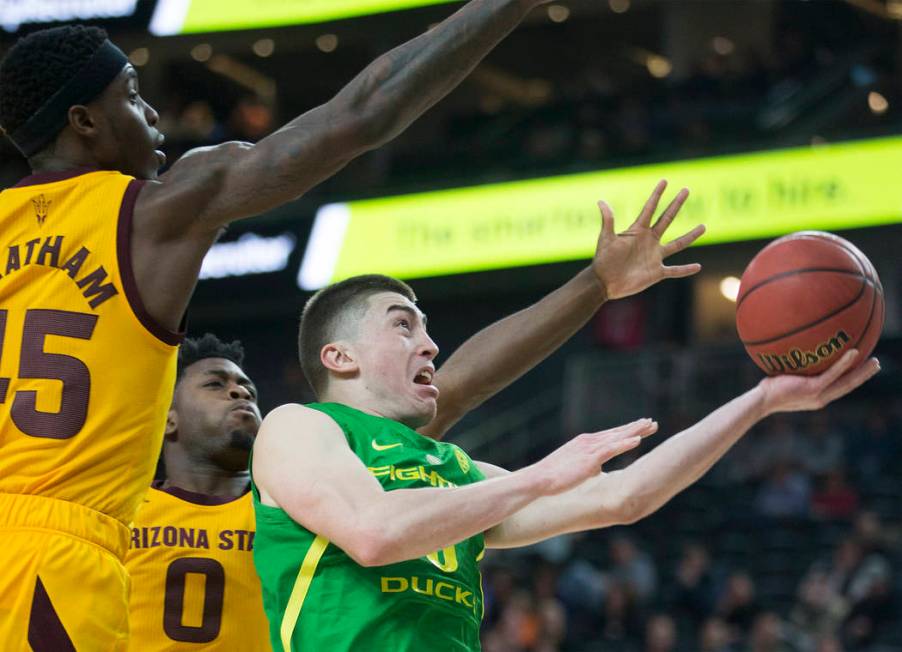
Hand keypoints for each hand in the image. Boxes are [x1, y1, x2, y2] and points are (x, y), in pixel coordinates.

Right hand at [528, 419, 657, 494]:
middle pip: (617, 432)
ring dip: (635, 431)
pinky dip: (625, 443)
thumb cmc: (554, 477)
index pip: (610, 435)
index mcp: (585, 443)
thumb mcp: (575, 468)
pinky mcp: (590, 459)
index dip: (626, 430)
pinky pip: (612, 449)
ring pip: (618, 437)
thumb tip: (596, 469)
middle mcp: (589, 442)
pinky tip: (638, 440)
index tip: (640, 427)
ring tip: (651, 425)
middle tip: (652, 422)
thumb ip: (588, 465)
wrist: (539, 479)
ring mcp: (590, 449)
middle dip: (636, 427)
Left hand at [592, 180, 705, 299]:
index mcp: (638, 231)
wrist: (604, 282)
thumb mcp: (606, 238)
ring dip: (690, 236)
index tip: (664, 181)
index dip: (656, 195)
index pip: (650, 208)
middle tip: (686, 190)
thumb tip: (601, 200)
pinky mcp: (657, 272)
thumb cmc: (603, 259)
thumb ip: (608, 220)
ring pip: (677, 244)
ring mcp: (654, 256)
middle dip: (676, 204)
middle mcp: (649, 241)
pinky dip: (686, 269)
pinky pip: (675, 270)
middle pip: (666, 219)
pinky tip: (698, 267)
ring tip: (703, 226)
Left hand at [759, 350, 879, 414]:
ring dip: (862, 372)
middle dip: (863, 376)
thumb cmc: (767, 390)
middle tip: (876, 364)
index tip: (861, 369)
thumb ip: (794, 372)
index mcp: (816, 397)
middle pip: (848, 386)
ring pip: (846, 382)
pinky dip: (844, 363)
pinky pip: (832, 374)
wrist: (761, 401)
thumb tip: (792, 353)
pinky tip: (853, 352)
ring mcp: (818, 395)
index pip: (838, 388)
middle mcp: (821, 398)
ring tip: (875, 361)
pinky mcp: (813, 389)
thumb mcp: (785, 380)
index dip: (851, 379)